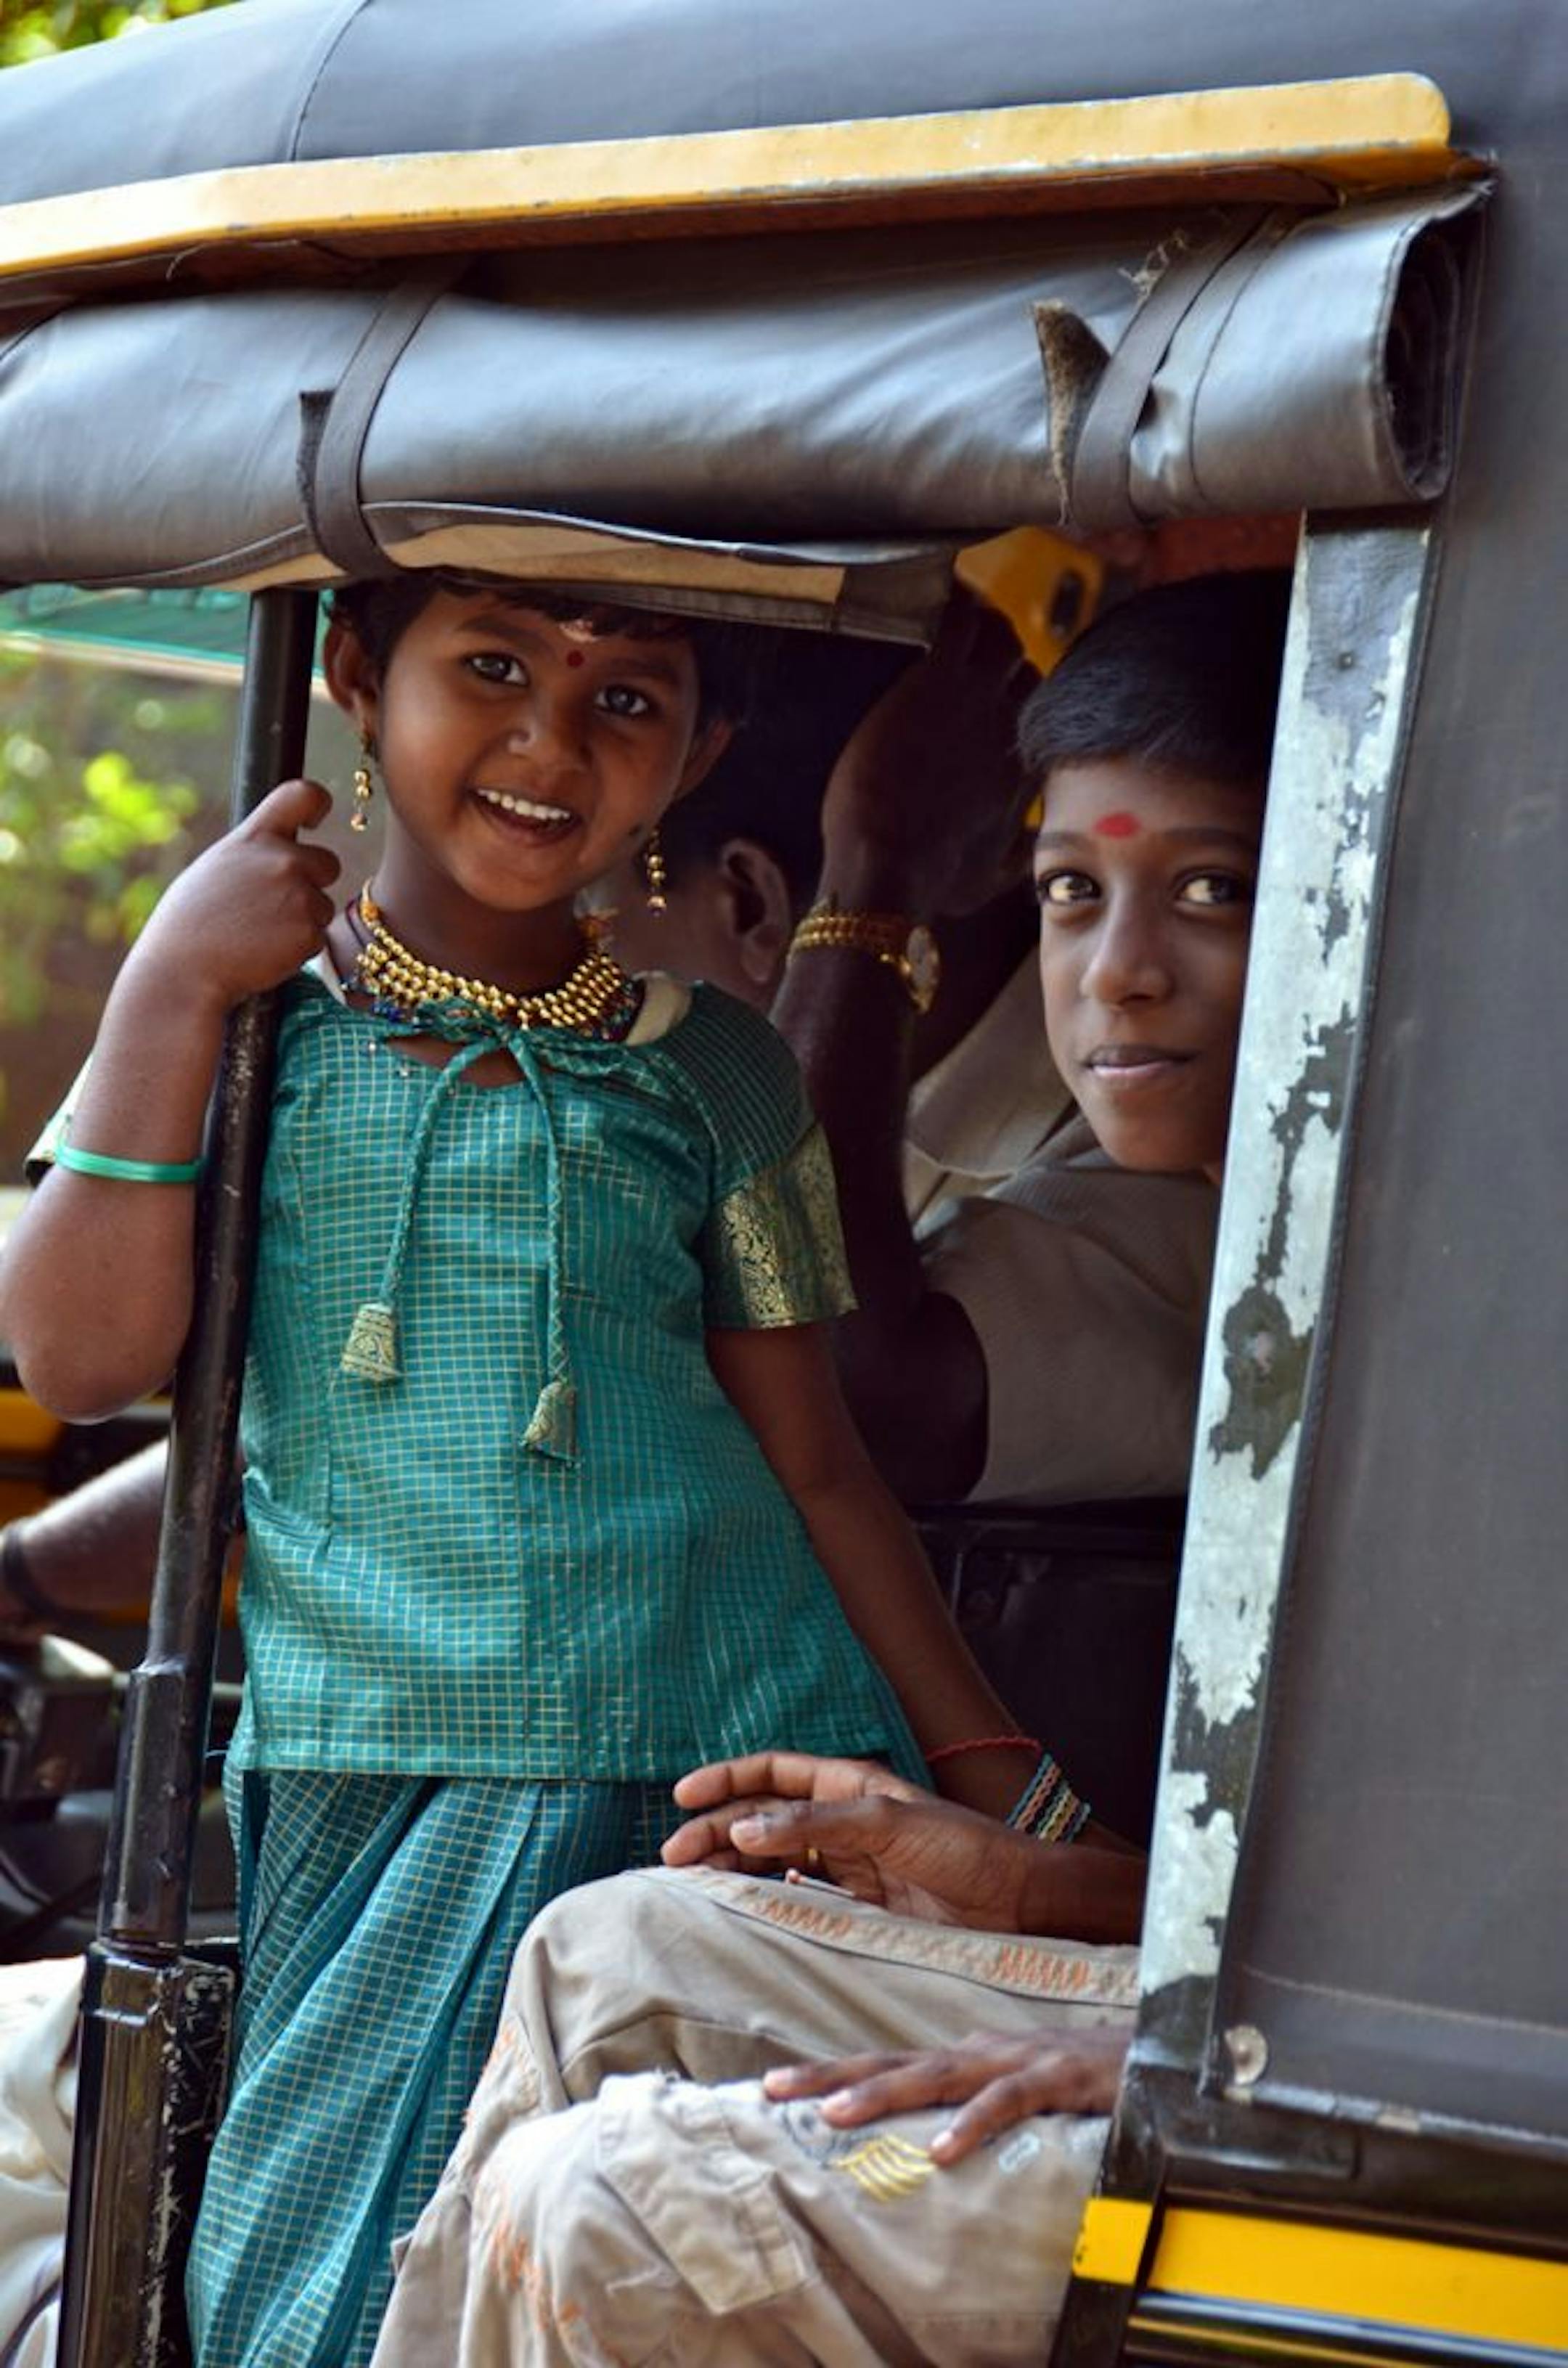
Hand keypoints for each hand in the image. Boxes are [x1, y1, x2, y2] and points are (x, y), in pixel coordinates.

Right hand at [124, 778, 339, 1013]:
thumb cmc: (190, 925)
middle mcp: (282, 860)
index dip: (317, 802)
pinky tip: (263, 953)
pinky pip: (317, 939)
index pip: (301, 794)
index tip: (317, 816)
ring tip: (256, 934)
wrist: (183, 972)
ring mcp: (299, 896)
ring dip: (301, 920)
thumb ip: (253, 855)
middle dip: (312, 883)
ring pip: (323, 906)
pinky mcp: (308, 933)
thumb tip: (280, 850)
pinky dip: (298, 949)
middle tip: (273, 907)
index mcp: (254, 838)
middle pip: (328, 863)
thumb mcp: (216, 869)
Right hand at [664, 1750, 1040, 1928]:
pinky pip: (799, 1896)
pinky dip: (767, 1899)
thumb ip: (815, 1825)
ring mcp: (848, 1863)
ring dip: (734, 1867)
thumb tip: (743, 1826)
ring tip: (694, 1884)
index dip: (726, 1779)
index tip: (682, 1796)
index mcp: (848, 1785)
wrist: (1017, 1903)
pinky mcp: (858, 1904)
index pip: (773, 1772)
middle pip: (763, 1818)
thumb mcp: (888, 1824)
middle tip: (675, 1858)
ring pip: (774, 1859)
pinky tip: (743, 1908)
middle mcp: (842, 1819)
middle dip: (716, 1831)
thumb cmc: (965, 1849)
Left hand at [763, 2022, 1130, 2163]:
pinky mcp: (1057, 2078)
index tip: (772, 2086)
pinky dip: (973, 2124)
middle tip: (772, 2089)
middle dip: (831, 2076)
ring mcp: (1017, 2060)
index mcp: (969, 2056)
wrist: (1160, 2054)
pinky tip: (942, 2150)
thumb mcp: (1016, 2095)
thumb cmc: (1085, 2078)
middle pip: (894, 2061)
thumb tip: (921, 2139)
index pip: (887, 2062)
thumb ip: (971, 2109)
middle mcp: (982, 2051)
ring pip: (939, 2076)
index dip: (830, 2072)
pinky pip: (1008, 2102)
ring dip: (883, 2092)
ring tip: (833, 2115)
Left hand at [818, 587, 1037, 919]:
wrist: (890, 865)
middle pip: (1028, 672)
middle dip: (1004, 663)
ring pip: (1003, 637)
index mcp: (1028, 772)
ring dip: (986, 626)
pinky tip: (949, 594)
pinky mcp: (937, 679)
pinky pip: (961, 619)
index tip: (1006, 699)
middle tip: (976, 655)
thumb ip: (1019, 856)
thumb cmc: (931, 880)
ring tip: (966, 621)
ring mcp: (978, 700)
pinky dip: (959, 602)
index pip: (1046, 719)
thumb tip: (1034, 854)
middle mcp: (1014, 729)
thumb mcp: (991, 879)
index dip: (1026, 704)